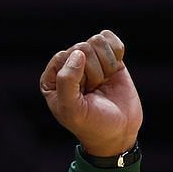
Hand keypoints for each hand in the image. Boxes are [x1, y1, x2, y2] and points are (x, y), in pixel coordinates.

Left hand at [39, 30, 142, 157]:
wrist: (120, 132)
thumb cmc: (92, 124)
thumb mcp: (72, 109)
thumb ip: (67, 82)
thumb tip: (78, 53)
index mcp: (52, 77)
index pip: (65, 56)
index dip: (79, 75)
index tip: (83, 95)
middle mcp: (69, 65)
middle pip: (83, 47)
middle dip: (94, 72)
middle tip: (95, 91)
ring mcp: (89, 60)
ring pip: (98, 41)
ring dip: (106, 65)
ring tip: (104, 83)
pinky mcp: (108, 57)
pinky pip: (110, 38)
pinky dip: (117, 53)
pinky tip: (115, 70)